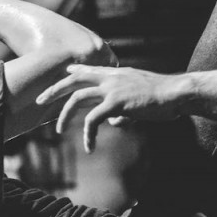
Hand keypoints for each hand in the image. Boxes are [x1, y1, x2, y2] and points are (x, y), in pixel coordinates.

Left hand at [36, 64, 186, 151]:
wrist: (177, 94)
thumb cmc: (162, 99)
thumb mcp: (138, 101)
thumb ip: (121, 110)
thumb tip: (113, 122)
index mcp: (115, 74)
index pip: (88, 70)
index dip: (73, 72)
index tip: (62, 74)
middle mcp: (110, 77)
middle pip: (74, 79)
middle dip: (54, 89)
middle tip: (39, 100)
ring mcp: (112, 88)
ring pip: (77, 97)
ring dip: (64, 114)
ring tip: (59, 130)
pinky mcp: (116, 102)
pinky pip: (93, 118)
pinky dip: (88, 133)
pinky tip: (89, 146)